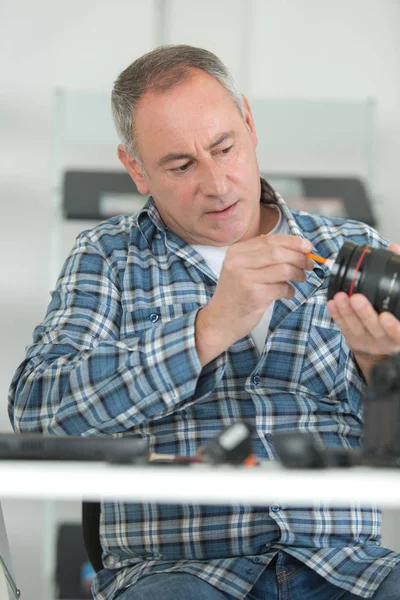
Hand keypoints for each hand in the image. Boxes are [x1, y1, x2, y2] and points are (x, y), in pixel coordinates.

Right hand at [196, 234, 313, 364]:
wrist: (219, 321)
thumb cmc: (236, 295)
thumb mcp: (241, 269)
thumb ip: (263, 257)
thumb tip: (298, 249)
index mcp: (236, 252)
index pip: (270, 239)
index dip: (293, 241)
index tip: (307, 246)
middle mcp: (239, 262)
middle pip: (279, 252)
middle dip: (300, 257)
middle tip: (309, 264)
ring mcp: (246, 278)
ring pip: (284, 269)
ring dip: (298, 274)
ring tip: (300, 279)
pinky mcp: (255, 295)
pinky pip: (282, 288)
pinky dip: (290, 290)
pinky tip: (287, 294)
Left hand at [326, 243, 399, 371]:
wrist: (383, 344)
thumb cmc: (392, 316)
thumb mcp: (399, 302)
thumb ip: (399, 276)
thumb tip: (394, 250)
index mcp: (399, 333)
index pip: (399, 333)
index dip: (394, 327)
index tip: (386, 317)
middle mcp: (386, 339)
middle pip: (375, 328)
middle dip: (364, 313)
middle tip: (356, 298)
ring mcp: (369, 341)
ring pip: (356, 327)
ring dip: (347, 312)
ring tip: (340, 297)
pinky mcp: (354, 340)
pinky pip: (344, 328)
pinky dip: (337, 316)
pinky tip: (332, 303)